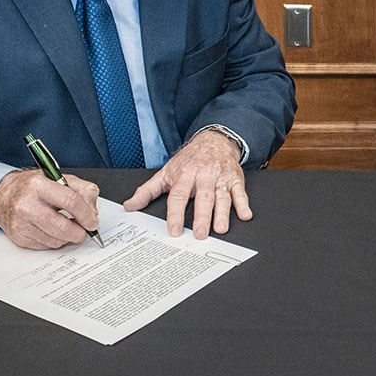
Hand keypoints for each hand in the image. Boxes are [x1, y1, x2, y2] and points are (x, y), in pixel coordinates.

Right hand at [0, 169, 100, 249]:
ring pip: (55, 241)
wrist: (2, 195)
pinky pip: (45, 246)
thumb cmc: (33, 187)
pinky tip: (53, 231)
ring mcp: (20, 224)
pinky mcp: (18, 238)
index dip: (86, 215)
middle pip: (62, 227)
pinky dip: (55, 241)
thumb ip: (83, 190)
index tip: (92, 222)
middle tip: (85, 231)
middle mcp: (26, 205)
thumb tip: (93, 212)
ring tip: (68, 228)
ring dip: (68, 238)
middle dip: (79, 233)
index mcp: (39, 186)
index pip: (70, 201)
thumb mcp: (59, 178)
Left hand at [123, 129, 250, 237]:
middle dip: (202, 217)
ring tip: (221, 229)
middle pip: (202, 197)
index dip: (176, 214)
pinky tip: (245, 214)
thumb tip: (130, 206)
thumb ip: (147, 191)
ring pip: (222, 196)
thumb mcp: (166, 172)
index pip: (178, 196)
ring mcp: (220, 177)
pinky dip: (243, 203)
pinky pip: (240, 191)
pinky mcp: (235, 178)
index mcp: (184, 175)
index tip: (174, 230)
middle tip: (200, 234)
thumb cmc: (189, 160)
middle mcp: (203, 175)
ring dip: (223, 213)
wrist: (213, 141)